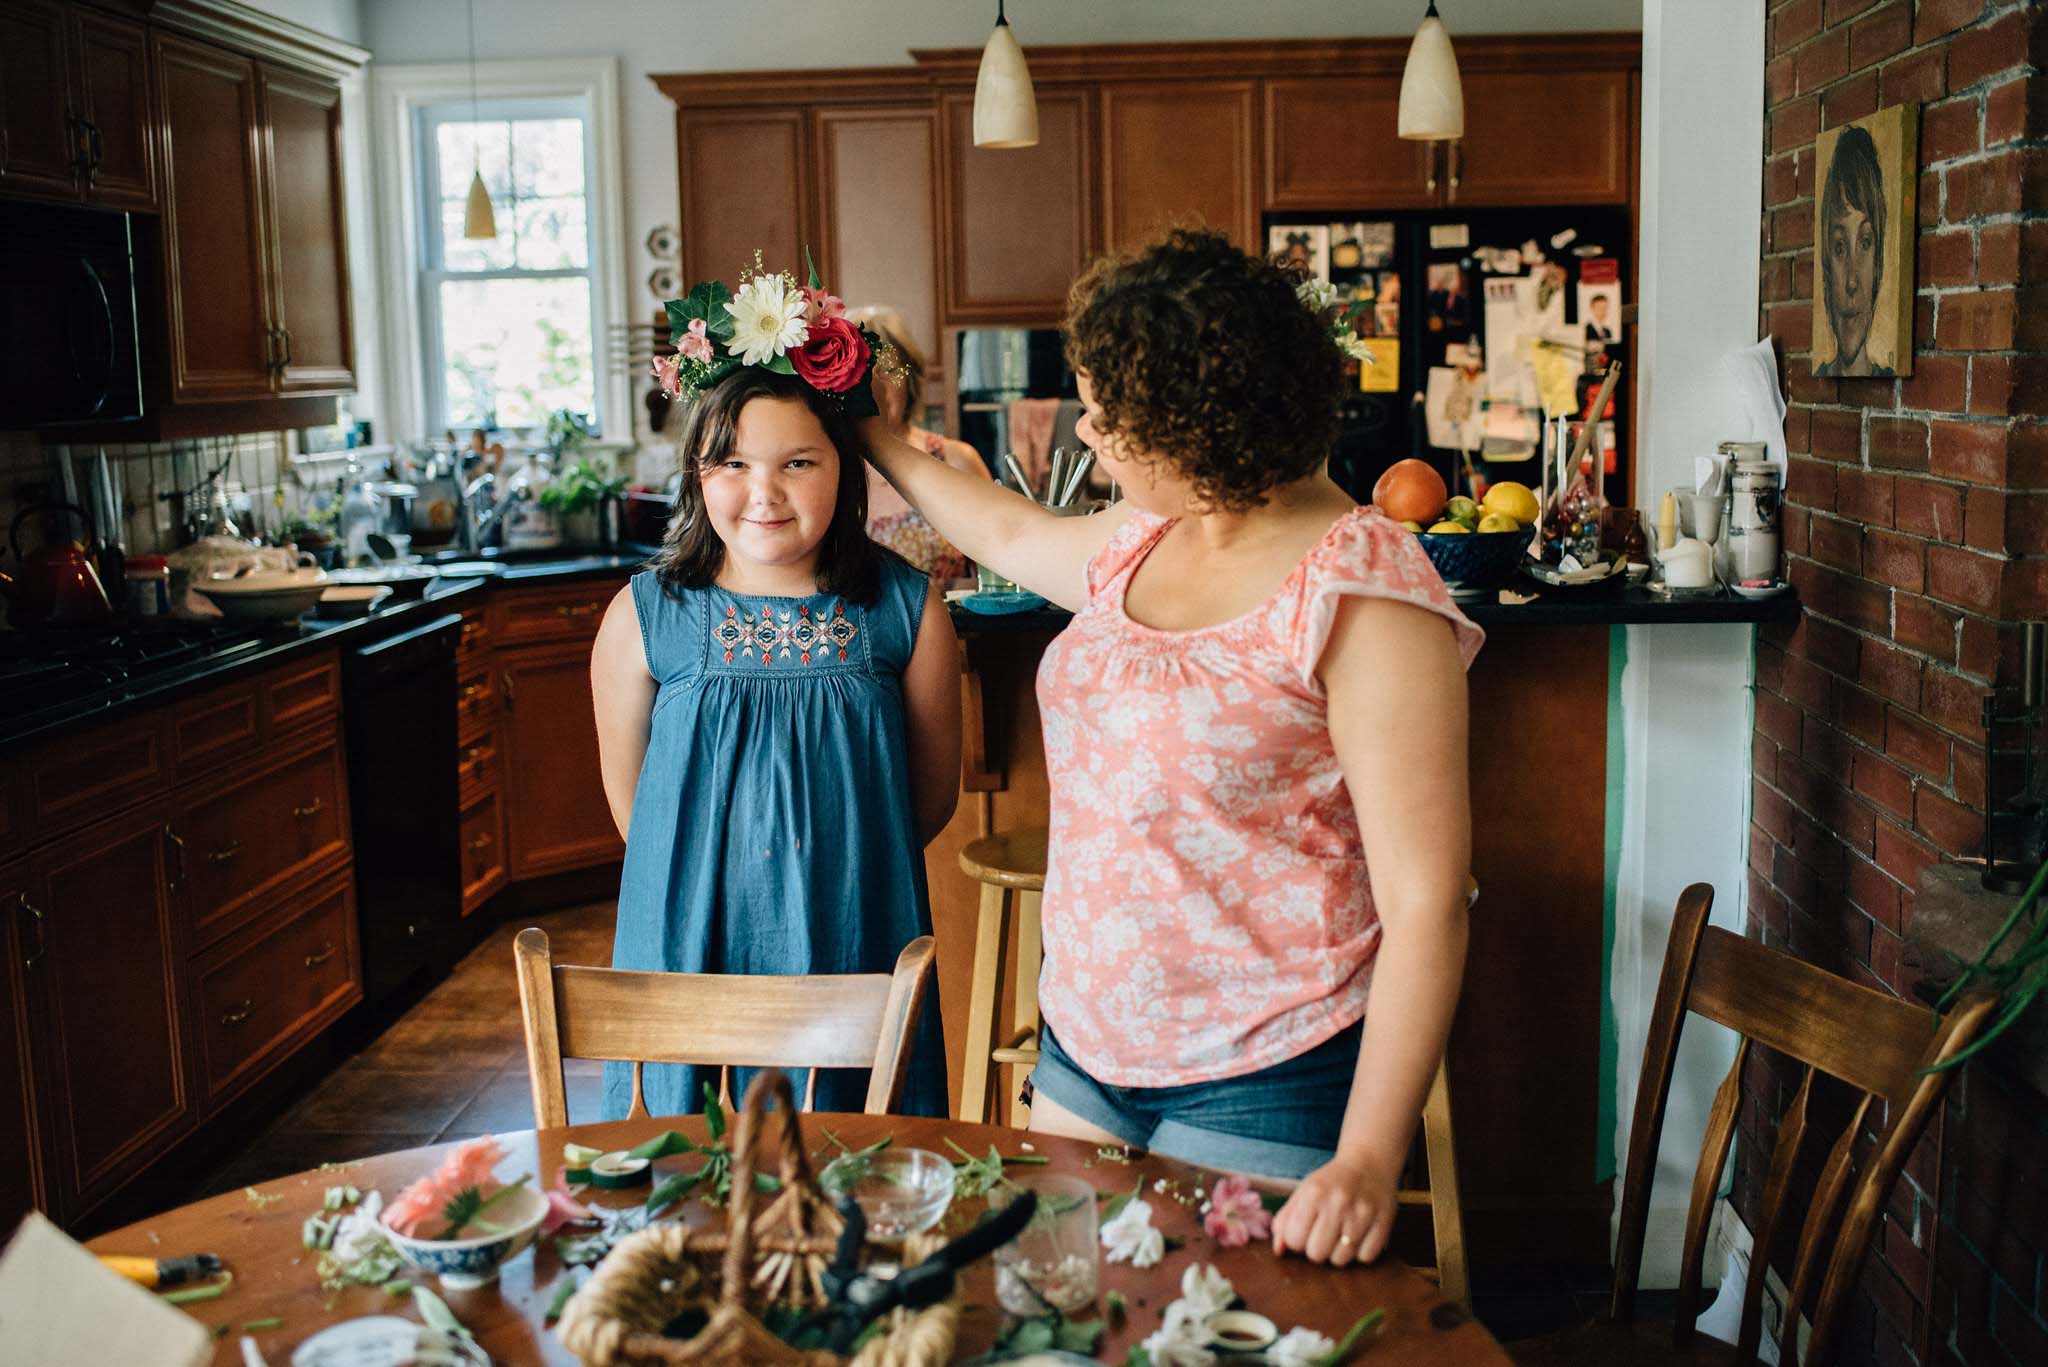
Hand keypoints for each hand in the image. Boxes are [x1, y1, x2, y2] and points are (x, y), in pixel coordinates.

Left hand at [1270, 1151, 1396, 1265]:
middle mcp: (1338, 1202)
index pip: (1295, 1240)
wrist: (1369, 1164)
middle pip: (1317, 1254)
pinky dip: (1361, 1252)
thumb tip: (1279, 1250)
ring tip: (1341, 1234)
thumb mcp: (1303, 1193)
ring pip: (1341, 1260)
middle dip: (1316, 1249)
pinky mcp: (1384, 1222)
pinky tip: (1359, 1235)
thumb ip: (1285, 1221)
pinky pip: (1366, 1258)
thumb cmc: (1330, 1183)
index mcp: (1313, 1193)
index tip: (1305, 1231)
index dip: (1297, 1240)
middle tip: (1323, 1234)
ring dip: (1338, 1252)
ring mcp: (1363, 1213)